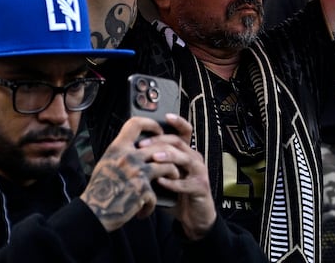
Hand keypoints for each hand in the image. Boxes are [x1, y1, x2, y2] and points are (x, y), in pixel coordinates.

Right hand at [81, 117, 169, 231]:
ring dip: (173, 173)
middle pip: (159, 146)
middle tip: (173, 159)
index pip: (136, 124)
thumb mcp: (106, 163)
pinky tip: (146, 207)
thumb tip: (135, 148)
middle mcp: (128, 158)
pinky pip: (156, 194)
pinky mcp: (143, 190)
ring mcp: (137, 173)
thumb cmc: (97, 190)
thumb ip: (121, 153)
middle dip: (170, 153)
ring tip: (173, 177)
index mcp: (117, 148)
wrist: (93, 212)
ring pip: (167, 166)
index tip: (158, 131)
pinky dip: (152, 203)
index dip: (151, 124)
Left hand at [143, 114, 215, 239]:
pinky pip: (186, 183)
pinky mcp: (200, 187)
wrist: (195, 216)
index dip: (177, 122)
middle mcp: (194, 159)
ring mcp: (199, 172)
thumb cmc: (178, 195)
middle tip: (142, 145)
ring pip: (185, 158)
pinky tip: (161, 182)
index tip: (165, 116)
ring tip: (154, 158)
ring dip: (168, 157)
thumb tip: (134, 155)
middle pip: (179, 143)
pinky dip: (172, 182)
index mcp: (186, 153)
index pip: (184, 132)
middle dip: (160, 141)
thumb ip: (156, 166)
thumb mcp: (167, 176)